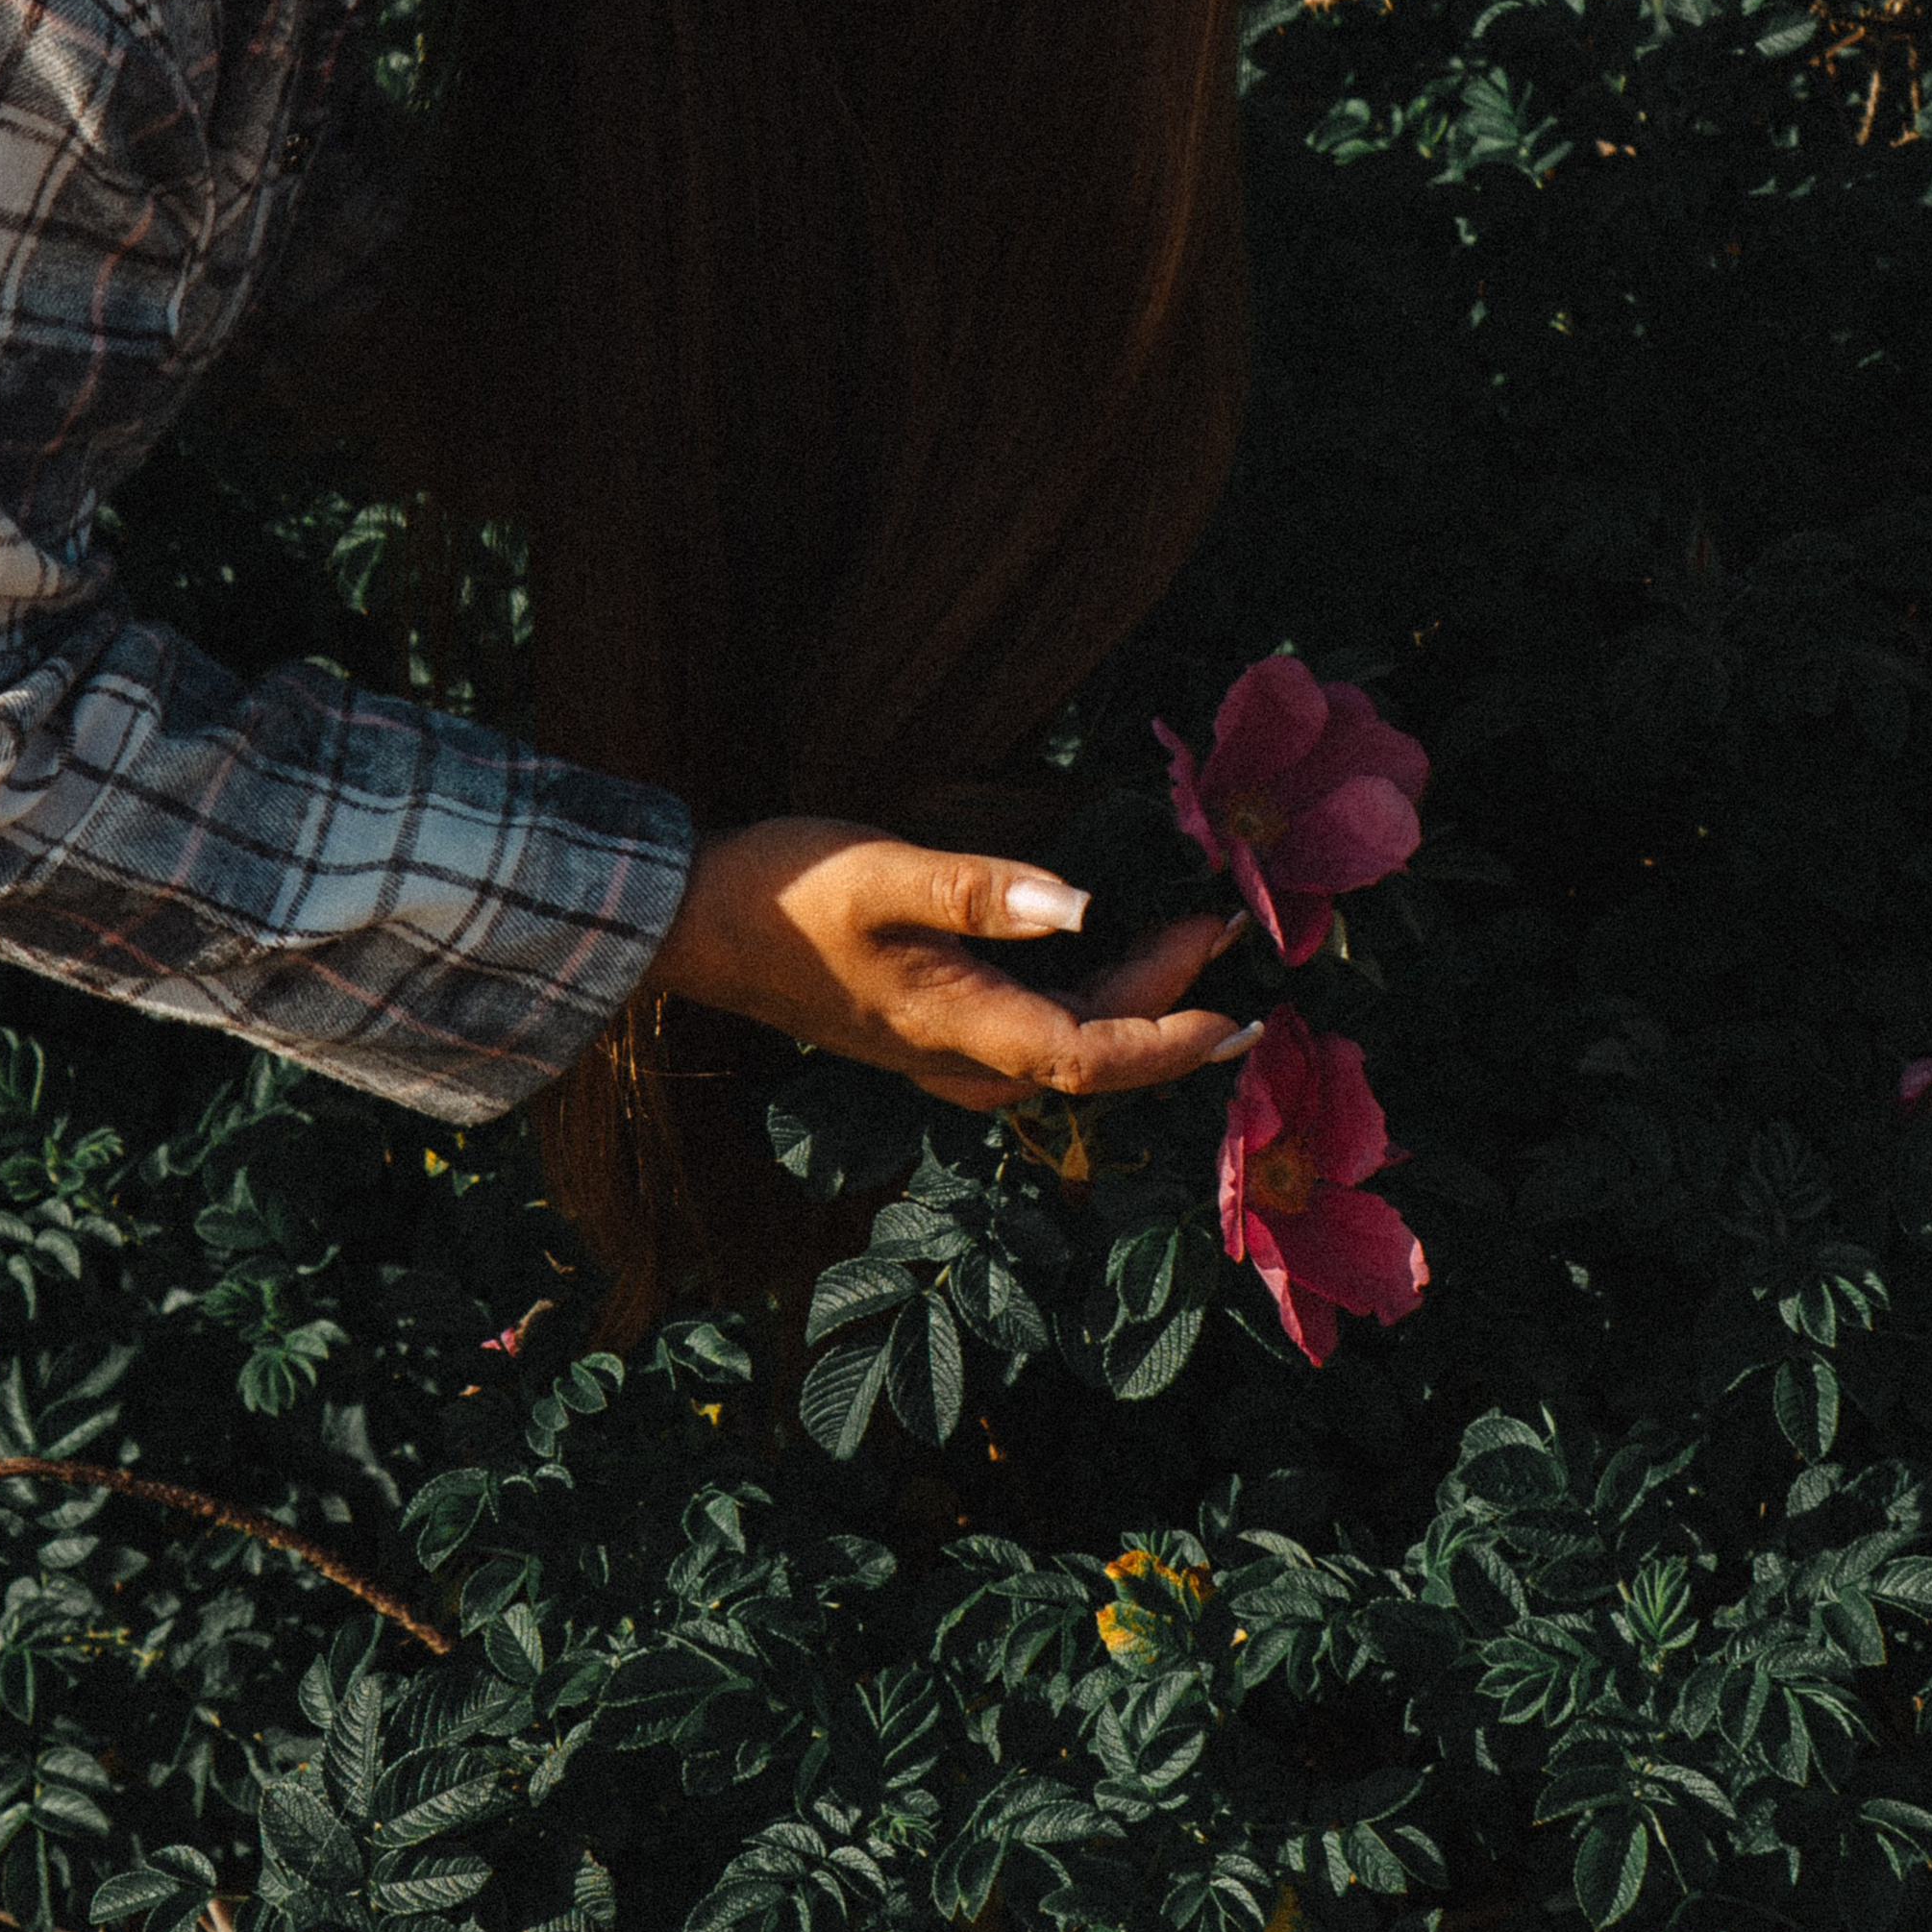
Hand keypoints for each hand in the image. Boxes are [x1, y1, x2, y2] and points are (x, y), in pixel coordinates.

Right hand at [649, 815, 1256, 1114]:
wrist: (688, 924)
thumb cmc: (782, 893)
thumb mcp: (883, 874)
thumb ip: (982, 891)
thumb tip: (1085, 903)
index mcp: (958, 1027)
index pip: (1094, 1056)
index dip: (1175, 1040)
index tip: (1243, 1013)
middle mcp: (956, 1058)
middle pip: (1090, 1051)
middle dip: (1170, 1003)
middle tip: (1226, 928)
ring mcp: (936, 1052)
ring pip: (1060, 1047)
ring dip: (1130, 1005)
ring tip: (1184, 942)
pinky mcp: (920, 1030)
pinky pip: (1028, 1037)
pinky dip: (1082, 1005)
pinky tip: (1091, 959)